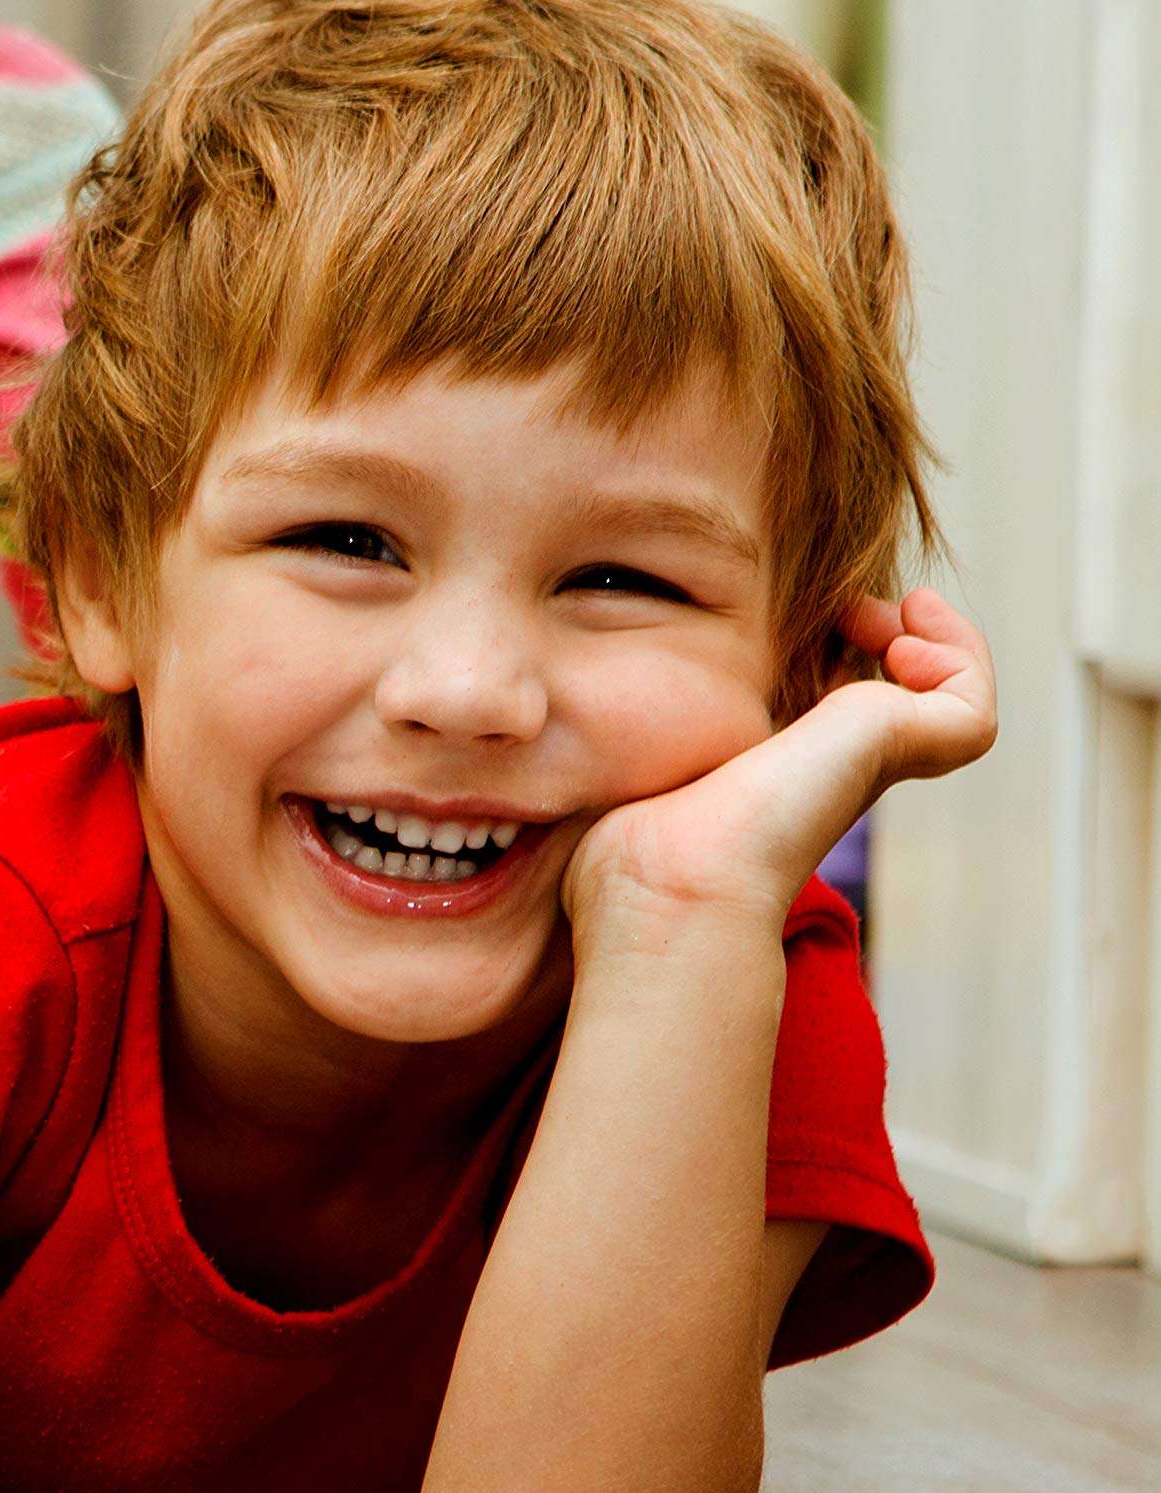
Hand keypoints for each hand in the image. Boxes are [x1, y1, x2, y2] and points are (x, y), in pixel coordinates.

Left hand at [562, 586, 997, 948]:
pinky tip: (900, 629)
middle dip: (878, 625)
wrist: (669, 885)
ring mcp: (875, 761)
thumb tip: (521, 717)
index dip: (830, 641)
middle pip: (893, 686)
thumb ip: (608, 735)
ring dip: (927, 635)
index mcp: (775, 767)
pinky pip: (971, 703)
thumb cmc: (628, 841)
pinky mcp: (903, 755)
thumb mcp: (621, 762)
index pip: (829, 693)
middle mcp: (833, 765)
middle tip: (848, 607)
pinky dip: (960, 653)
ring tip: (879, 613)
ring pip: (949, 691)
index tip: (803, 616)